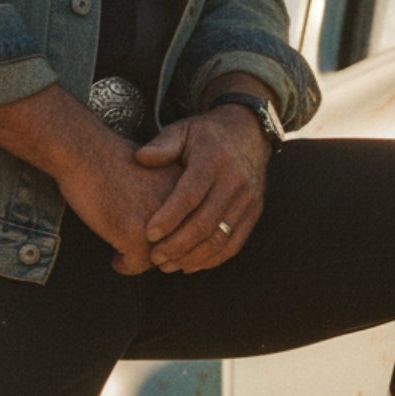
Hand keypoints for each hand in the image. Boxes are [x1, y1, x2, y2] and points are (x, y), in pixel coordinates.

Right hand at [0, 84, 179, 275]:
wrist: (83, 150)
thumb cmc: (112, 159)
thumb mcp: (155, 174)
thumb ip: (170, 200)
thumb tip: (173, 237)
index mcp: (189, 190)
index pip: (196, 229)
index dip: (179, 242)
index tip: (159, 244)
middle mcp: (181, 208)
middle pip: (182, 248)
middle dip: (165, 256)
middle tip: (148, 256)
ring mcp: (160, 224)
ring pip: (161, 260)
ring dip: (144, 261)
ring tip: (127, 255)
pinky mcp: (135, 236)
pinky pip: (136, 266)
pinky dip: (124, 266)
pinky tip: (115, 259)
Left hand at [136, 104, 270, 273]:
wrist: (250, 133)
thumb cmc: (207, 135)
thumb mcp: (183, 130)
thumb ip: (162, 145)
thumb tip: (140, 158)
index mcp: (213, 160)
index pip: (190, 195)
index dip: (169, 217)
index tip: (148, 233)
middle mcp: (234, 182)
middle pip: (205, 223)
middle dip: (177, 245)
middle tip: (154, 257)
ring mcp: (247, 200)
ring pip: (220, 239)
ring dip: (192, 257)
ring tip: (168, 265)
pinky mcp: (254, 213)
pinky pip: (234, 244)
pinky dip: (212, 259)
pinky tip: (190, 265)